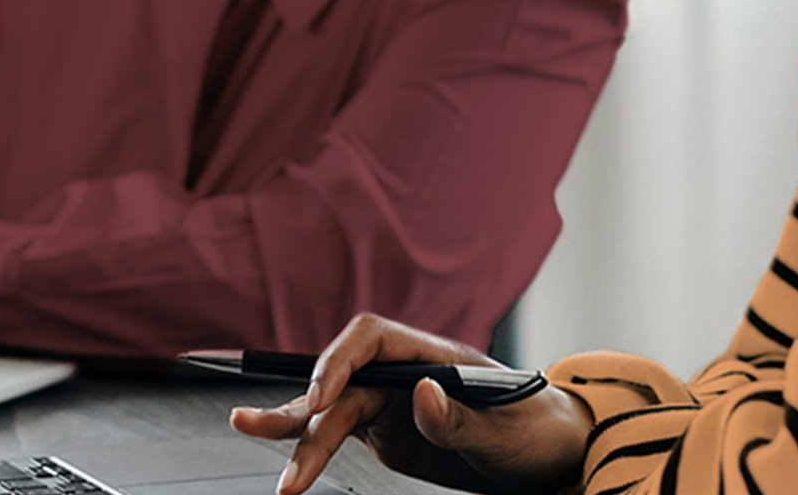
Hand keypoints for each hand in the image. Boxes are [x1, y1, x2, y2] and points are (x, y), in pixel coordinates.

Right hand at [229, 314, 591, 494]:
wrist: (552, 458)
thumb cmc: (538, 431)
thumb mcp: (507, 431)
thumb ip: (460, 417)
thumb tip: (423, 395)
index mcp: (432, 356)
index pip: (370, 339)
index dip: (338, 362)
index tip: (323, 397)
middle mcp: (404, 375)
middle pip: (340, 382)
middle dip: (300, 408)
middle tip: (258, 427)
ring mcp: (391, 405)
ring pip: (330, 412)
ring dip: (293, 428)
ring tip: (245, 427)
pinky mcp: (385, 434)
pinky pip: (339, 434)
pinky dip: (309, 446)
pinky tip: (283, 455)